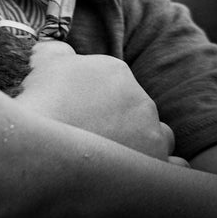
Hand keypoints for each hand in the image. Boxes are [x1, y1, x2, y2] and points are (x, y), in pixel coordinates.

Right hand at [16, 41, 174, 160]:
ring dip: (143, 140)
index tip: (77, 108)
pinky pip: (175, 165)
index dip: (94, 96)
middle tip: (90, 132)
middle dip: (118, 117)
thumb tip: (62, 49)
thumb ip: (57, 48)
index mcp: (117, 71)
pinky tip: (140, 169)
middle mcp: (142, 100)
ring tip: (116, 153)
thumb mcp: (42, 61)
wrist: (44, 148)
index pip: (112, 81)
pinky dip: (162, 165)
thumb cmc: (41, 103)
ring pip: (157, 135)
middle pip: (135, 107)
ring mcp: (152, 135)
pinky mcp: (157, 165)